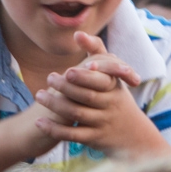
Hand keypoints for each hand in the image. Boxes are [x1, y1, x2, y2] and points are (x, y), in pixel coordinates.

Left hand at [33, 32, 168, 156]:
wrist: (133, 134)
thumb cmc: (116, 97)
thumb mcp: (113, 75)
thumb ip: (97, 52)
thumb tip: (77, 33)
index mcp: (113, 87)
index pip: (100, 80)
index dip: (85, 76)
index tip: (68, 70)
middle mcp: (109, 105)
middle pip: (86, 96)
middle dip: (66, 87)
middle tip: (49, 78)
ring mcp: (102, 122)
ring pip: (76, 113)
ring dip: (55, 104)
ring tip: (38, 95)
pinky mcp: (93, 138)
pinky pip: (72, 134)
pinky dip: (54, 129)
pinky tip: (39, 122)